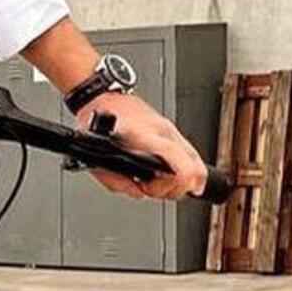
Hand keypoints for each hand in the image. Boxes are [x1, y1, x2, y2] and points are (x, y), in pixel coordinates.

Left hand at [77, 93, 205, 199]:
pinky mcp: (172, 132)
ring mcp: (169, 130)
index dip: (177, 182)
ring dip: (180, 181)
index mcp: (142, 135)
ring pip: (195, 162)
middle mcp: (161, 131)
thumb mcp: (96, 157)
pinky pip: (191, 155)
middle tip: (152, 188)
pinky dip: (188, 170)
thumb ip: (117, 180)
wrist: (102, 98)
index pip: (175, 158)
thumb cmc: (96, 122)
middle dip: (172, 188)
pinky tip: (178, 178)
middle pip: (189, 168)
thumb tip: (138, 192)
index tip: (161, 191)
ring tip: (158, 182)